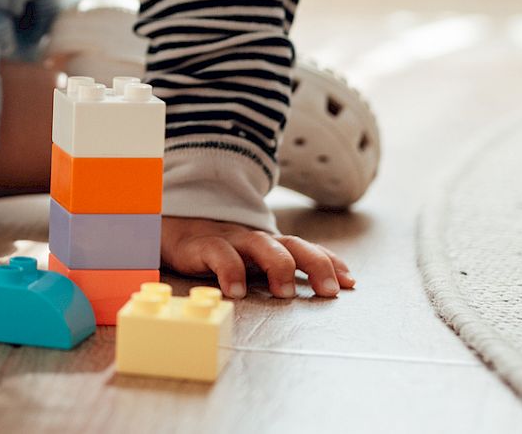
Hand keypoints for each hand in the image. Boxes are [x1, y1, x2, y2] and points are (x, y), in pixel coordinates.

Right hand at [161, 216, 355, 298]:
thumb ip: (277, 273)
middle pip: (291, 244)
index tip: (350, 282)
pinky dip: (230, 272)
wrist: (172, 228)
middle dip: (315, 264)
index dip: (329, 262)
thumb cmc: (218, 252)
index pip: (305, 248)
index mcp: (268, 245)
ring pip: (260, 245)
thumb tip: (315, 290)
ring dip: (278, 266)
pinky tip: (236, 292)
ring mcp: (230, 240)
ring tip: (284, 293)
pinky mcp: (202, 245)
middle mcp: (254, 240)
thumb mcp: (250, 262)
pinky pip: (219, 255)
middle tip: (329, 291)